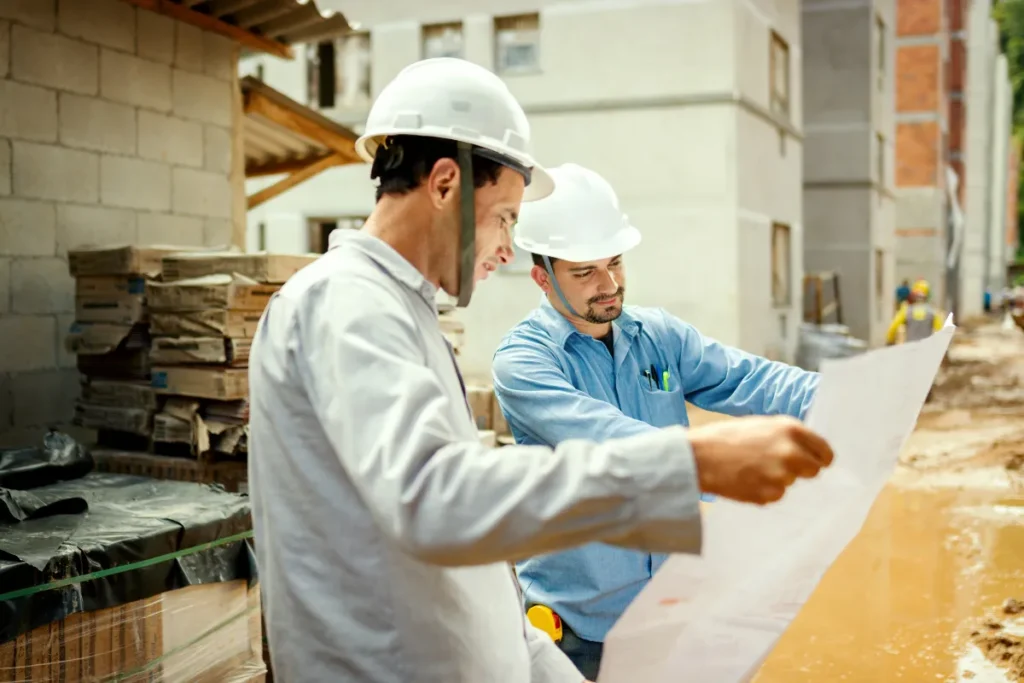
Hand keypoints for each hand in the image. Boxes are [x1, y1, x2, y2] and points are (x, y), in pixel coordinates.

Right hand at [688, 416, 832, 504]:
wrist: (698, 457)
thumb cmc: (725, 437)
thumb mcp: (761, 425)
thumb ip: (786, 436)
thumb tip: (805, 450)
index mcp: (791, 430)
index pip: (824, 452)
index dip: (819, 457)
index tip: (814, 461)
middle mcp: (791, 453)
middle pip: (813, 471)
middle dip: (800, 469)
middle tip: (777, 465)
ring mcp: (781, 477)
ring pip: (790, 483)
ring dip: (777, 480)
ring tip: (752, 469)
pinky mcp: (769, 495)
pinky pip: (775, 495)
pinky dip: (764, 490)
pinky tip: (746, 480)